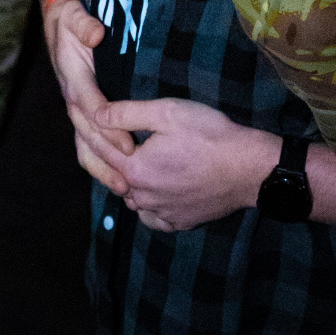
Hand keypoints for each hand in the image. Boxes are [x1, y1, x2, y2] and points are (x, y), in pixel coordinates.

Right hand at [42, 0, 135, 188]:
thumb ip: (84, 24)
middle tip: (131, 176)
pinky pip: (85, 145)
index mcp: (73, 77)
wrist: (58, 23)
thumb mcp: (75, 15)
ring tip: (123, 189)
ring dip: (102, 169)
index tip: (128, 143)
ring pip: (85, 146)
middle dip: (109, 157)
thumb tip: (96, 33)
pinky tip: (114, 180)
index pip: (90, 107)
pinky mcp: (79, 115)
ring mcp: (74, 110)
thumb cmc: (71, 20)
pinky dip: (97, 165)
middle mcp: (72, 98)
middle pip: (89, 135)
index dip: (108, 127)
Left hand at [94, 100, 279, 232]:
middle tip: (115, 140)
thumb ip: (128, 113)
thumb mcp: (168, 112)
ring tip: (137, 163)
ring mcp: (161, 213)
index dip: (94, 133)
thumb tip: (95, 113)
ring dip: (130, 183)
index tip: (88, 121)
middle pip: (115, 176)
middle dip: (111, 159)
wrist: (247, 168)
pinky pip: (153, 217)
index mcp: (135, 169)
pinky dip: (149, 205)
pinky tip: (157, 191)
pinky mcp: (179, 222)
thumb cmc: (208, 134)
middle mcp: (142, 197)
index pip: (102, 150)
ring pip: (133, 199)